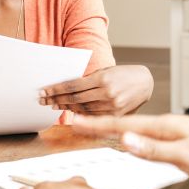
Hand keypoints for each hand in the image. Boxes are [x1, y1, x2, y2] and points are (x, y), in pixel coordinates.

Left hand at [39, 65, 153, 115]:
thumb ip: (89, 80)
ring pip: (83, 109)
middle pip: (75, 98)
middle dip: (57, 99)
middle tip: (43, 100)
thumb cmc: (124, 74)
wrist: (145, 83)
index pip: (73, 85)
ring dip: (67, 107)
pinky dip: (81, 115)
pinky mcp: (116, 115)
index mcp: (103, 78)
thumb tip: (67, 88)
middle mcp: (107, 92)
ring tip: (54, 105)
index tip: (44, 91)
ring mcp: (112, 105)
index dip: (56, 89)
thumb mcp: (106, 71)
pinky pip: (94, 116)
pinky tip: (72, 112)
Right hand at [72, 114, 188, 173]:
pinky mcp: (182, 141)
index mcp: (166, 127)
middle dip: (99, 123)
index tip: (74, 121)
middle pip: (126, 123)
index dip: (97, 125)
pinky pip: (148, 135)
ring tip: (94, 128)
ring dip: (114, 128)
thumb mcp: (186, 156)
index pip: (123, 125)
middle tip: (75, 122)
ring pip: (137, 128)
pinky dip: (132, 135)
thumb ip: (155, 150)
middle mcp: (170, 126)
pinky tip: (132, 139)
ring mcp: (176, 132)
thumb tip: (126, 139)